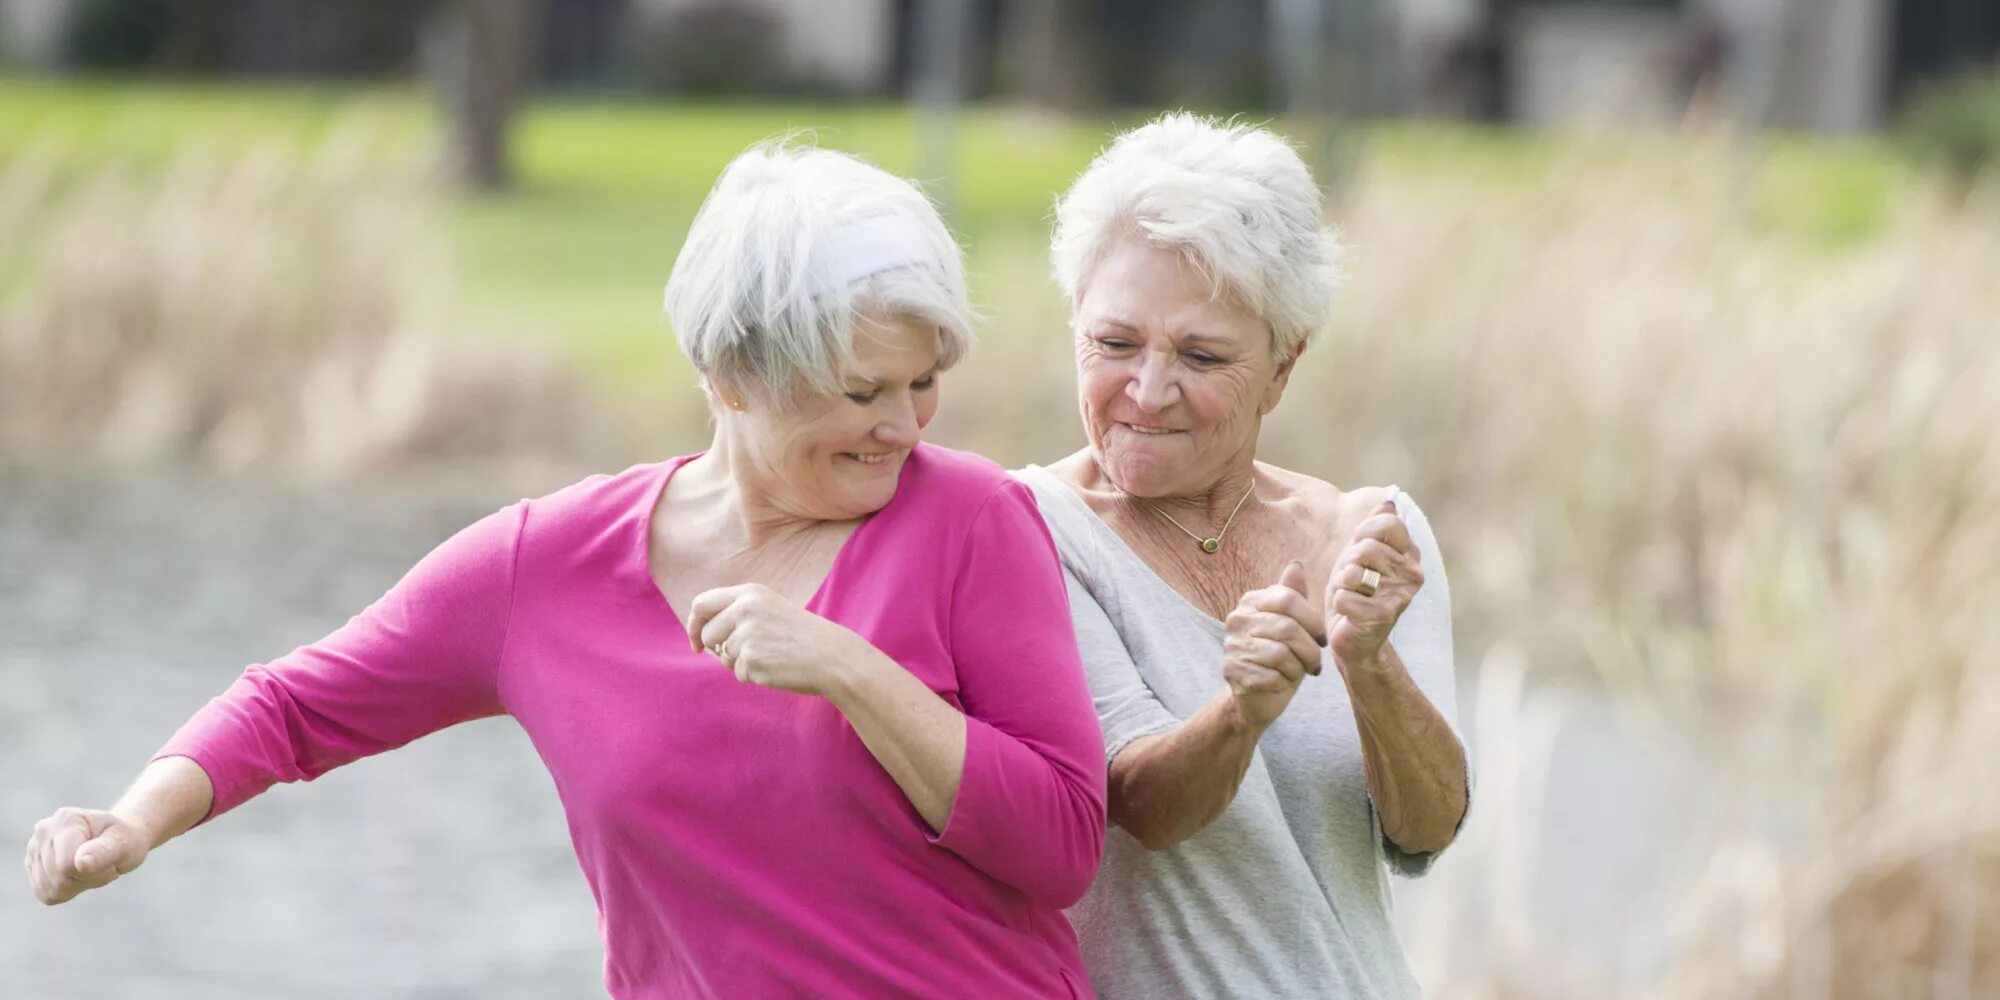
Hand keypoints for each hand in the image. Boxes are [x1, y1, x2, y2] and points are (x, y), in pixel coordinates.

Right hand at [24, 806, 149, 904]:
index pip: (67, 865)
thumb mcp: (124, 844)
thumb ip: (103, 852)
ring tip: (91, 867)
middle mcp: (44, 831)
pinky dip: (66, 891)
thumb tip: (81, 863)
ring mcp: (34, 848)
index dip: (94, 873)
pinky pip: (47, 894)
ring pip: (51, 889)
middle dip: (87, 879)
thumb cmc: (123, 840)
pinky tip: (78, 875)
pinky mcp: (32, 867)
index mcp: (66, 819)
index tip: (111, 862)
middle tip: (103, 864)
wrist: (116, 840)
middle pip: (59, 879)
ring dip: (78, 885)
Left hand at [686, 583, 872, 696]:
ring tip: (772, 656)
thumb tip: (703, 636)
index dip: (694, 625)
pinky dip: (754, 675)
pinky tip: (776, 667)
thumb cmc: (801, 636)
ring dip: (741, 663)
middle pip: (706, 633)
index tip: (697, 642)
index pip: (702, 603)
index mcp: (749, 593)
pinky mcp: (751, 659)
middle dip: (716, 648)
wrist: (831, 656)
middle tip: (743, 655)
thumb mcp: (769, 610)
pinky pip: (739, 674)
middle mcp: (744, 609)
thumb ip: (738, 615)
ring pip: (723, 657)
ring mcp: (747, 634)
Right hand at [1222, 561, 1325, 729]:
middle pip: (1287, 628)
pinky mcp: (1232, 671)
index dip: (1313, 620)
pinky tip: (1281, 682)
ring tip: (1298, 671)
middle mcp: (1237, 619)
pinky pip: (1271, 675)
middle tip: (1314, 662)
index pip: (1288, 598)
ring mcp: (1231, 645)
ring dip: (1298, 667)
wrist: (1257, 695)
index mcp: (1251, 601)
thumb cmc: (1280, 656)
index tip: (1320, 638)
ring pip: (1281, 653)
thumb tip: (1296, 565)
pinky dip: (1284, 682)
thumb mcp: (1292, 625)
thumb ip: (1293, 596)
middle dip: (1309, 649)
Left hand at [1326, 499, 1423, 672]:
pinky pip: (1344, 596)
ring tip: (1351, 594)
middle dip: (1348, 563)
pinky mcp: (1382, 617)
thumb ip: (1375, 529)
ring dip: (1341, 583)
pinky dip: (1338, 603)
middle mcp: (1413, 574)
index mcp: (1410, 555)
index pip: (1387, 523)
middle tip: (1353, 580)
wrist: (1356, 640)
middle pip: (1366, 548)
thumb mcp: (1362, 555)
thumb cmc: (1357, 593)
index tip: (1359, 551)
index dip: (1364, 532)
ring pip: (1354, 571)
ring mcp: (1400, 596)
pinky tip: (1349, 613)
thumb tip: (1390, 502)